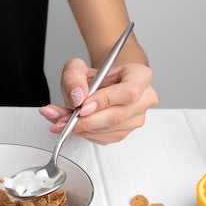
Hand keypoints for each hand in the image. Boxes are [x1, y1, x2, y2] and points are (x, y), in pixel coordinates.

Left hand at [39, 58, 157, 144]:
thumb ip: (73, 77)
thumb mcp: (78, 67)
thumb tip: (77, 96)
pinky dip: (83, 133)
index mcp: (140, 76)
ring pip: (108, 130)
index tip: (82, 106)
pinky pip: (103, 138)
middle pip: (117, 116)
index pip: (129, 92)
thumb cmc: (96, 76)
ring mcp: (135, 118)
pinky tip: (72, 125)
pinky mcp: (124, 132)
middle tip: (63, 119)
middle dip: (86, 120)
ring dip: (80, 128)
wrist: (101, 86)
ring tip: (61, 120)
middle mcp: (143, 99)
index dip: (104, 101)